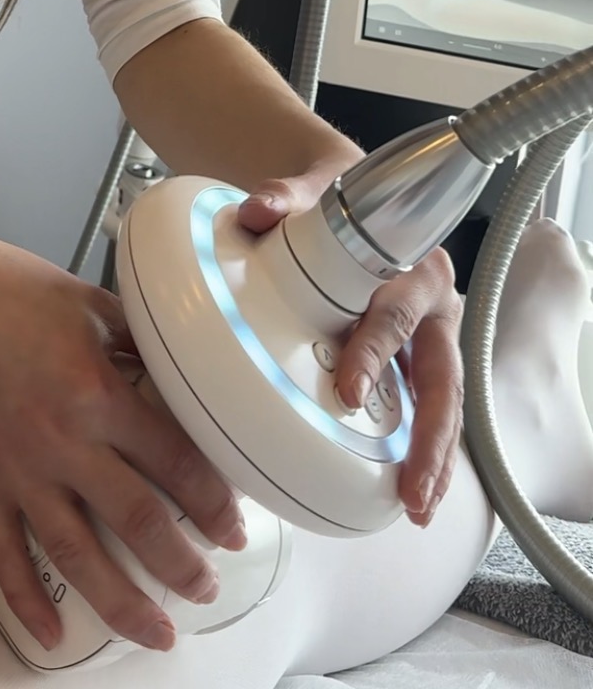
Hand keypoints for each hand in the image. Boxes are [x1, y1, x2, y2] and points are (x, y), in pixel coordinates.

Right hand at [0, 223, 244, 653]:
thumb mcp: (92, 305)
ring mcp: (16, 467)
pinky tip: (53, 635)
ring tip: (156, 633)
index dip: (211, 502)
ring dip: (120, 602)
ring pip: (75, 554)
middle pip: (135, 520)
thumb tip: (184, 376)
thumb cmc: (13, 288)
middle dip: (180, 564)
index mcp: (98, 392)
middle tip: (206, 588)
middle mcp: (61, 440)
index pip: (173, 462)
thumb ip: (139, 345)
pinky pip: (3, 552)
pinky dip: (26, 599)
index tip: (234, 528)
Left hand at [239, 169, 462, 526]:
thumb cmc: (335, 202)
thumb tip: (255, 210)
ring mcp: (431, 338)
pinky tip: (412, 494)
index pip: (395, 315)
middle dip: (429, 434)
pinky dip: (425, 452)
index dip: (375, 354)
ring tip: (417, 506)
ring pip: (445, 403)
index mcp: (411, 265)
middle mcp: (432, 304)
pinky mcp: (420, 362)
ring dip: (435, 456)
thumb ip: (285, 198)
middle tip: (410, 484)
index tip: (349, 391)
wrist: (352, 197)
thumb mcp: (312, 192)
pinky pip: (430, 411)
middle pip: (442, 375)